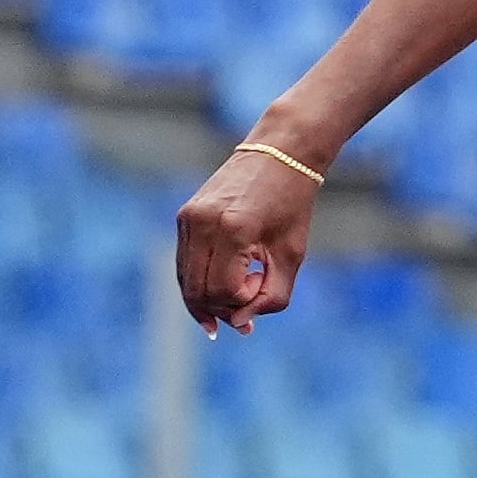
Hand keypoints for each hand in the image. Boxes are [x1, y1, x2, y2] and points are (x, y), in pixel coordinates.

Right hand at [176, 138, 321, 333]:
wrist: (279, 155)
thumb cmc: (292, 206)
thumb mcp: (292, 255)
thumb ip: (272, 295)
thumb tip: (240, 322)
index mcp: (233, 229)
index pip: (224, 290)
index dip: (244, 302)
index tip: (263, 284)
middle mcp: (203, 222)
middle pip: (198, 291)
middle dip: (221, 311)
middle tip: (244, 321)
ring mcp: (189, 218)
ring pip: (186, 280)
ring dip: (207, 302)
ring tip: (233, 309)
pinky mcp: (184, 216)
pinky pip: (184, 263)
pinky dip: (199, 282)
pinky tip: (217, 293)